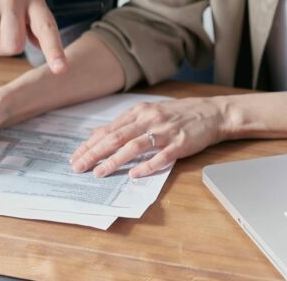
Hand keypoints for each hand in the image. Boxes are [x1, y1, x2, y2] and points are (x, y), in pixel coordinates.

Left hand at [70, 97, 227, 178]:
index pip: (109, 130)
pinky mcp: (179, 143)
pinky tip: (134, 175)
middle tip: (78, 167)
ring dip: (114, 160)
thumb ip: (126, 124)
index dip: (90, 144)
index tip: (75, 156)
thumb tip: (99, 134)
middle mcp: (149, 119)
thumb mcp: (149, 112)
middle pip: (116, 137)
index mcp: (139, 112)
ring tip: (99, 172)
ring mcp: (164, 131)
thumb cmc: (178, 114)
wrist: (211, 112)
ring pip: (134, 146)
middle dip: (94, 153)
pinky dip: (146, 166)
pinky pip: (161, 156)